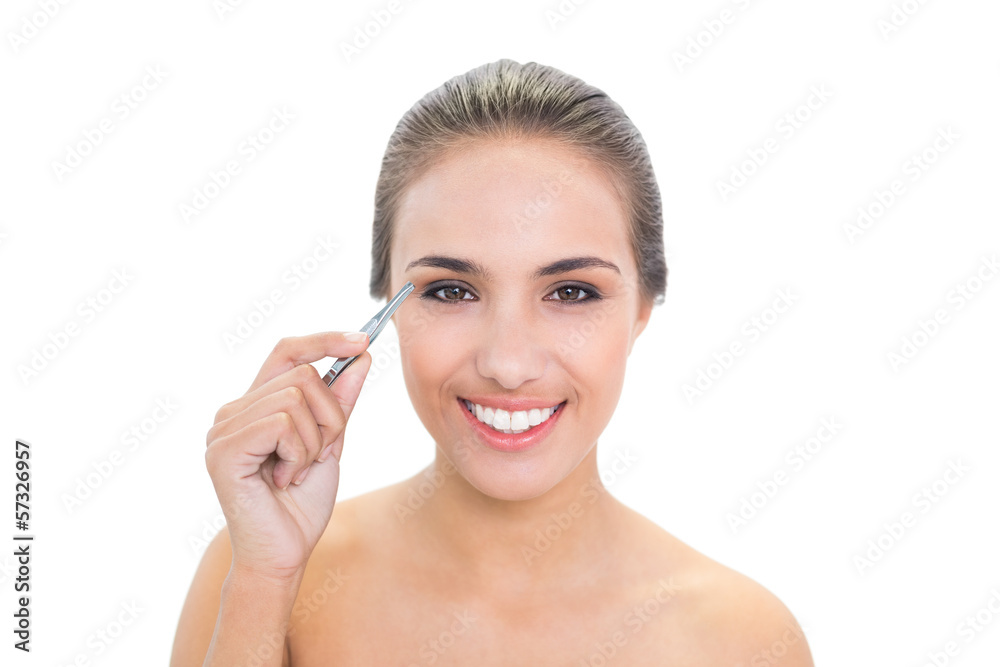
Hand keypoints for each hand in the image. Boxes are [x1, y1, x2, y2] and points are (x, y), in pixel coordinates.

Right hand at [204, 331, 370, 581]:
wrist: (285, 553)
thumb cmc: (301, 504)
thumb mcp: (331, 442)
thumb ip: (340, 400)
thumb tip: (360, 354)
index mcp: (256, 405)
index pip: (287, 351)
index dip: (324, 339)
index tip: (364, 338)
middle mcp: (233, 411)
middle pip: (302, 375)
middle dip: (330, 417)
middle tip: (319, 456)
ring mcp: (223, 429)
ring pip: (296, 397)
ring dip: (315, 440)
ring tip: (297, 471)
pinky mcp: (223, 449)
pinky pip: (283, 423)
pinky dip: (299, 452)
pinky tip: (285, 478)